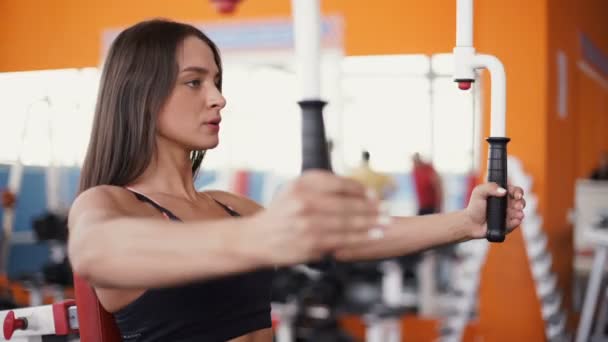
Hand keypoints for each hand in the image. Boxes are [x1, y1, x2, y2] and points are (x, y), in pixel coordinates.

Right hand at [251, 170, 379, 265]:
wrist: (257, 238)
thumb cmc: (282, 212)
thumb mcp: (295, 188)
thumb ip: (321, 185)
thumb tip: (356, 188)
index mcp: (302, 184)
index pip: (340, 184)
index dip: (361, 191)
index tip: (374, 196)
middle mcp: (304, 202)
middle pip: (347, 204)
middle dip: (371, 209)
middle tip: (386, 211)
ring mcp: (308, 224)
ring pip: (347, 224)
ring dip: (370, 224)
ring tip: (385, 224)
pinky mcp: (311, 244)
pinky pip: (342, 241)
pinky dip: (360, 239)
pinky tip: (372, 237)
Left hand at [465, 183, 525, 238]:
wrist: (471, 223)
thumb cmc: (474, 206)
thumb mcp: (479, 192)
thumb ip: (490, 187)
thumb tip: (504, 191)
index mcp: (502, 194)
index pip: (515, 190)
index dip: (518, 192)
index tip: (518, 195)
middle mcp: (507, 204)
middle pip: (521, 201)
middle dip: (521, 203)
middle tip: (517, 206)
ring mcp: (508, 214)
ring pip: (520, 212)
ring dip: (519, 213)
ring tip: (515, 214)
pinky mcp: (508, 224)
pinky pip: (516, 223)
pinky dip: (516, 222)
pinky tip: (513, 221)